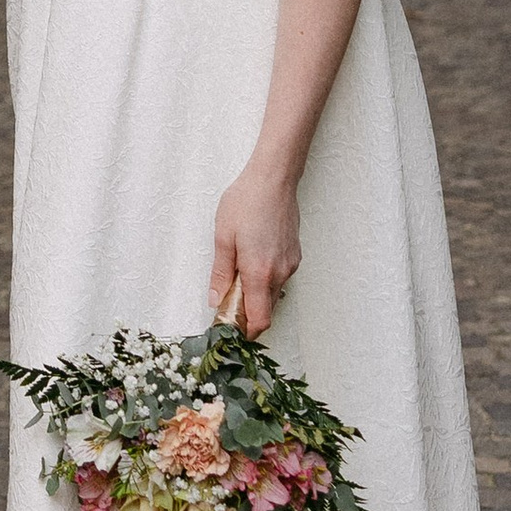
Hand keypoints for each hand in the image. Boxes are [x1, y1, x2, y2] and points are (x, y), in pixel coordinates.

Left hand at [209, 161, 301, 337]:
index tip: (229, 326)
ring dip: (256, 296)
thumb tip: (216, 300)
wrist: (274, 179)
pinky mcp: (294, 255)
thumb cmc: (247, 202)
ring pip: (273, 295)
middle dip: (247, 313)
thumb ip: (220, 274)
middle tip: (226, 300)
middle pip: (266, 311)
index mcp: (260, 273)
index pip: (259, 321)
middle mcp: (280, 273)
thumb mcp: (223, 238)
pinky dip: (265, 281)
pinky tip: (252, 262)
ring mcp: (290, 264)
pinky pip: (280, 279)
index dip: (245, 331)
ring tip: (237, 275)